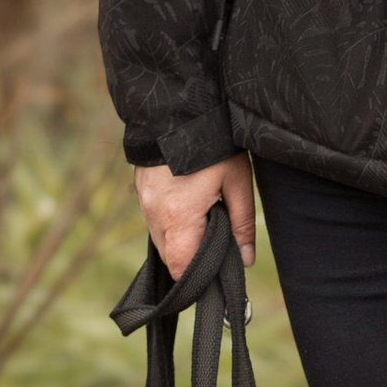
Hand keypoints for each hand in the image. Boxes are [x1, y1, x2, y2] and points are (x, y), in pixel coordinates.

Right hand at [136, 153, 256, 284]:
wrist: (177, 106)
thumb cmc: (213, 144)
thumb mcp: (237, 183)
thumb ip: (241, 225)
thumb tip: (245, 259)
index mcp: (179, 218)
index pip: (181, 269)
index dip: (197, 280)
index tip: (215, 278)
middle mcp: (155, 214)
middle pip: (170, 257)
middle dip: (192, 260)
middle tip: (217, 249)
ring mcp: (144, 201)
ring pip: (162, 239)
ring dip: (182, 240)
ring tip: (207, 222)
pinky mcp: (142, 189)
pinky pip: (155, 219)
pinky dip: (172, 223)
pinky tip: (191, 207)